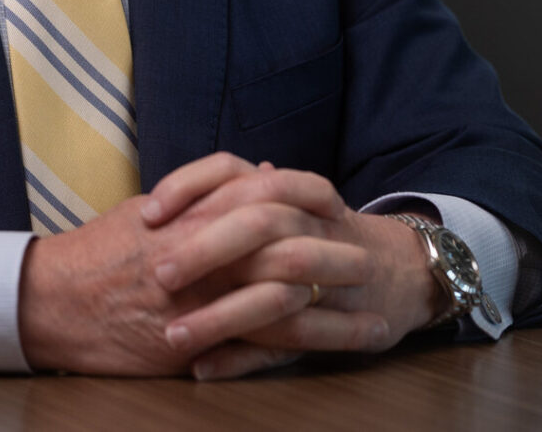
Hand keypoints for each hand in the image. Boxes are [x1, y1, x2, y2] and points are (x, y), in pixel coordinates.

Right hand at [18, 151, 384, 375]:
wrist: (53, 303)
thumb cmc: (99, 254)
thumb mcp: (154, 207)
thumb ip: (209, 191)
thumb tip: (264, 173)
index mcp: (194, 210)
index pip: (268, 190)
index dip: (311, 195)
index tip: (338, 207)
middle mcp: (205, 248)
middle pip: (289, 241)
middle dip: (335, 251)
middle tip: (369, 260)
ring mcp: (204, 295)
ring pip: (288, 294)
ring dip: (337, 302)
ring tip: (375, 311)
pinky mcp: (199, 339)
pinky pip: (267, 343)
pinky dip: (312, 342)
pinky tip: (340, 346)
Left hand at [144, 158, 440, 379]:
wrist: (395, 269)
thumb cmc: (319, 232)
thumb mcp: (278, 200)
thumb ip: (228, 192)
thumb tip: (155, 202)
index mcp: (286, 195)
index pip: (233, 172)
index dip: (188, 188)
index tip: (146, 213)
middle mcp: (306, 230)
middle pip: (257, 226)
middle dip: (205, 251)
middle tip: (159, 274)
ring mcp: (320, 282)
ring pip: (272, 296)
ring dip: (218, 318)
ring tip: (171, 337)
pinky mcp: (326, 328)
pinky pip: (284, 346)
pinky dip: (242, 360)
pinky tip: (203, 369)